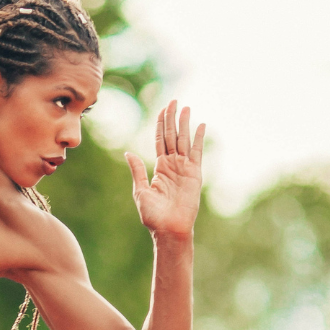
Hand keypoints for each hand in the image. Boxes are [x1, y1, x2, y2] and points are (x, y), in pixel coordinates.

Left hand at [124, 100, 204, 237]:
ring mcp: (184, 168)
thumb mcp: (141, 190)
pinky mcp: (194, 174)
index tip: (163, 109)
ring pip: (184, 140)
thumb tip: (129, 153)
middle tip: (174, 101)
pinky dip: (198, 138)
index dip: (161, 124)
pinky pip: (197, 152)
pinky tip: (201, 125)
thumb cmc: (153, 215)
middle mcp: (173, 165)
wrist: (168, 229)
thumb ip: (138, 170)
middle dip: (172, 118)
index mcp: (160, 167)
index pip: (160, 140)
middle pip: (172, 136)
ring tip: (186, 107)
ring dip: (185, 124)